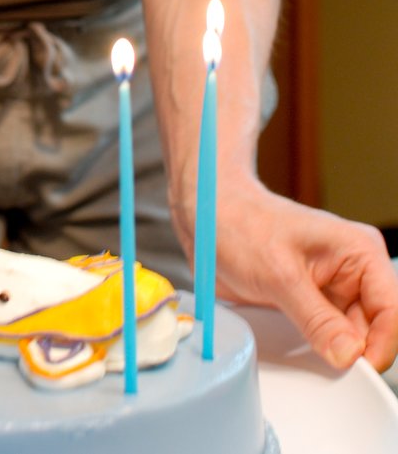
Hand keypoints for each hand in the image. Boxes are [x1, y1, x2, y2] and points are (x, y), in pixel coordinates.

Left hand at [211, 182, 397, 371]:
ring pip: (350, 336)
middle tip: (323, 362)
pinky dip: (312, 345)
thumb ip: (316, 318)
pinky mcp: (311, 302)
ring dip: (330, 349)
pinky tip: (292, 341)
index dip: (382, 343)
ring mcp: (333, 289)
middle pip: (375, 328)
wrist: (205, 217)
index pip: (393, 309)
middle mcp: (354, 271)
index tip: (358, 366)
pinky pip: (324, 335)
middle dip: (353, 350)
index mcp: (360, 252)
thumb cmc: (240, 225)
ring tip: (300, 342)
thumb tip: (348, 354)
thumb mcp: (278, 276)